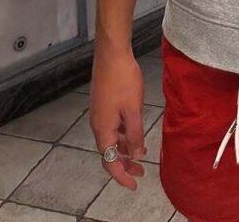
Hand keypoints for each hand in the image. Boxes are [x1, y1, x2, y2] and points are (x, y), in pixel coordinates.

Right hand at [88, 47, 146, 189]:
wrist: (111, 54)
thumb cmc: (123, 80)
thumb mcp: (133, 110)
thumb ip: (135, 135)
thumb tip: (137, 155)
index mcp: (103, 130)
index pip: (110, 162)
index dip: (122, 176)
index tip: (134, 184)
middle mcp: (97, 125)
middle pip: (109, 152)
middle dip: (125, 164)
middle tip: (141, 172)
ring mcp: (99, 114)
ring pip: (111, 139)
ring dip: (125, 149)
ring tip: (141, 153)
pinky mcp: (103, 104)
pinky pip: (112, 127)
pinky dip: (123, 135)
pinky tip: (134, 132)